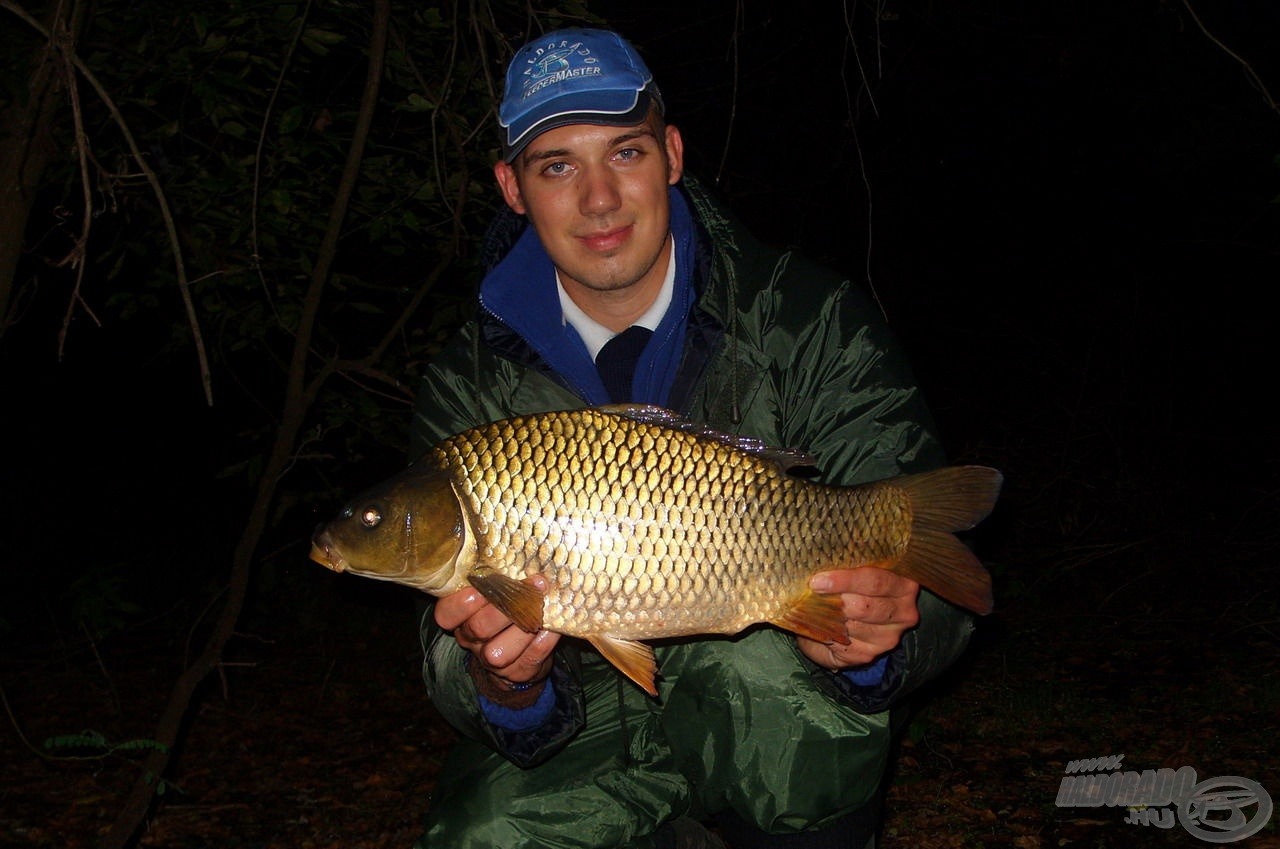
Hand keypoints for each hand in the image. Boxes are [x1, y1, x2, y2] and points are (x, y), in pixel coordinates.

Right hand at [434, 574, 559, 702]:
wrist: (518, 655)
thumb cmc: (505, 610)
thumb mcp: (495, 593)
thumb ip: (498, 579)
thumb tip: (519, 554)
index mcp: (460, 618)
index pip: (446, 614)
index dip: (460, 603)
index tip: (479, 589)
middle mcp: (471, 640)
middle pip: (478, 628)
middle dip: (503, 607)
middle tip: (528, 586)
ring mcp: (492, 660)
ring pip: (498, 652)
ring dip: (522, 628)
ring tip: (541, 607)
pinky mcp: (517, 673)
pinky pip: (528, 659)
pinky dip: (542, 642)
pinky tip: (551, 627)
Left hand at [796, 567, 920, 670]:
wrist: (844, 624)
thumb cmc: (850, 590)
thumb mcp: (853, 571)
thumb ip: (848, 564)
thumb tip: (820, 558)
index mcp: (904, 585)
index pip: (876, 581)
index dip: (845, 580)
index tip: (818, 580)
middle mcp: (905, 612)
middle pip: (865, 606)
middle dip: (835, 600)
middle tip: (812, 592)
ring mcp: (890, 637)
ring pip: (852, 626)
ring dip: (828, 617)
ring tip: (813, 606)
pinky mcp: (871, 654)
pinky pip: (843, 643)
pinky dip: (827, 633)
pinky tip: (820, 624)